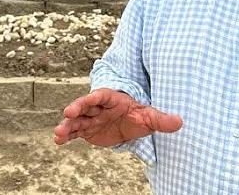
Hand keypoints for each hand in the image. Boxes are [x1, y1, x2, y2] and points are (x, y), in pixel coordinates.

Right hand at [53, 88, 182, 147]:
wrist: (132, 122)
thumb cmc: (138, 114)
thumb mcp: (149, 116)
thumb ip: (161, 119)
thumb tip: (180, 122)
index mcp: (110, 98)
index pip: (98, 97)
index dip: (89, 100)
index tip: (80, 104)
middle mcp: (98, 108)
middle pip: (84, 107)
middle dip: (75, 110)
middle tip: (67, 115)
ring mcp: (91, 119)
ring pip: (77, 121)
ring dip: (67, 126)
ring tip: (58, 134)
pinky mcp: (87, 130)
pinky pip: (76, 133)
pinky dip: (67, 136)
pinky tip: (59, 141)